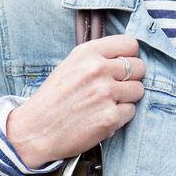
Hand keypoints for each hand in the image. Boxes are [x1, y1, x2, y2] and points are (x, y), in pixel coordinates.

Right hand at [6, 34, 144, 166]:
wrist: (36, 131)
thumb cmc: (54, 98)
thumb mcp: (71, 65)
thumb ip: (98, 57)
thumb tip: (129, 55)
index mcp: (88, 52)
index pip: (130, 44)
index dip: (129, 56)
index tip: (122, 66)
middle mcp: (98, 69)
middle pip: (139, 67)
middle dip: (131, 78)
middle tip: (116, 87)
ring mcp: (106, 93)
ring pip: (138, 90)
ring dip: (127, 98)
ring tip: (106, 103)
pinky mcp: (110, 117)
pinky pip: (131, 111)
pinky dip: (120, 116)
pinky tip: (102, 117)